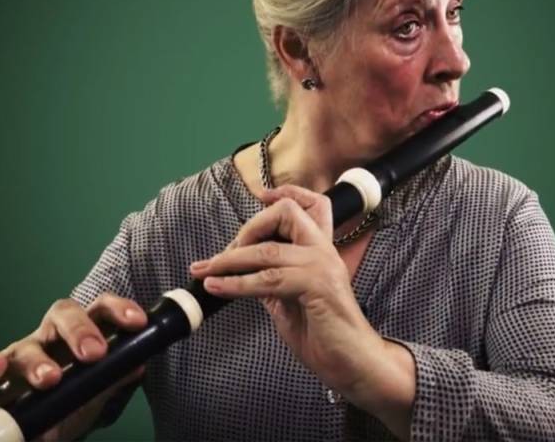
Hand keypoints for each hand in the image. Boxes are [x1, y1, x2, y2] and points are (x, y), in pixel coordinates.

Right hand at [0, 294, 147, 439]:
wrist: (37, 435)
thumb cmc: (70, 406)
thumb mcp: (98, 394)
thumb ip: (116, 378)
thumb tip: (137, 363)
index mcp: (81, 336)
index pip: (100, 310)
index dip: (119, 309)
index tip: (138, 322)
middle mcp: (50, 338)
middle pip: (62, 314)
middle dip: (80, 330)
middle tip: (94, 354)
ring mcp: (20, 355)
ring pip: (26, 346)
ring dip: (38, 361)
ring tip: (50, 379)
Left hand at [188, 185, 384, 398]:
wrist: (351, 362)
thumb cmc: (324, 334)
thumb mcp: (290, 300)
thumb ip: (271, 279)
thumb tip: (241, 271)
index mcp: (322, 250)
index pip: (314, 204)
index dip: (289, 192)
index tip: (261, 195)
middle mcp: (324, 251)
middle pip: (286, 213)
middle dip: (247, 229)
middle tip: (223, 255)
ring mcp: (321, 266)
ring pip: (267, 249)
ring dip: (228, 260)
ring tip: (203, 271)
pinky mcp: (316, 285)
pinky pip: (267, 278)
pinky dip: (235, 283)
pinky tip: (216, 287)